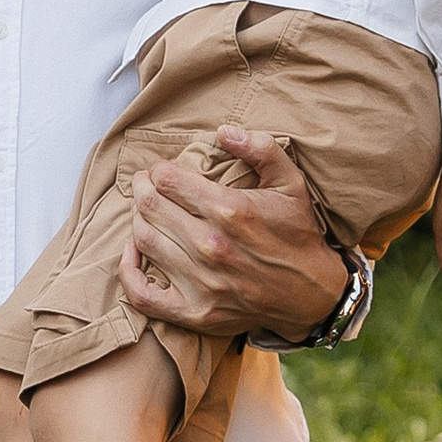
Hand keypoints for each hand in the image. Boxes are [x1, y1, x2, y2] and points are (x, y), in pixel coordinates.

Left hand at [118, 127, 347, 346]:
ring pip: (144, 240)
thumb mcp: (291, 183)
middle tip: (145, 184)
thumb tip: (223, 130)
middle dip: (142, 188)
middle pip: (150, 206)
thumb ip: (261, 149)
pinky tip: (132, 252)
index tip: (162, 170)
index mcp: (230, 210)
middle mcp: (211, 246)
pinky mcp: (195, 312)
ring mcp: (200, 282)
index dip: (159, 169)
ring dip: (137, 219)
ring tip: (145, 211)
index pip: (168, 179)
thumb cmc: (298, 234)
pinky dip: (129, 272)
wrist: (312, 294)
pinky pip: (143, 295)